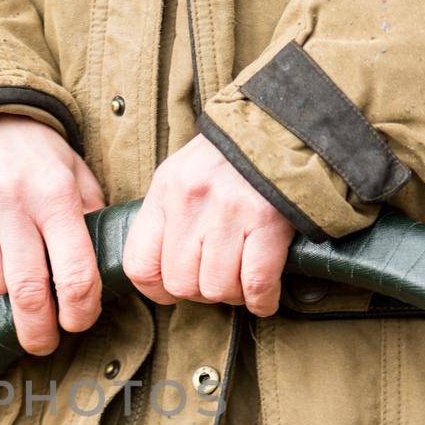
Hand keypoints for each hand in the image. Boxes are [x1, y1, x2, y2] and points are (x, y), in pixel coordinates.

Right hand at [0, 114, 105, 354]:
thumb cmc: (28, 148)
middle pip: (27, 292)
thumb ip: (87, 213)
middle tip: (43, 343)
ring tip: (9, 263)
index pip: (75, 271)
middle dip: (38, 331)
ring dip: (2, 286)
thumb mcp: (70, 169)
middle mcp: (11, 202)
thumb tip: (103, 265)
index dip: (80, 310)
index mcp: (54, 192)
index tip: (78, 322)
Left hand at [123, 134, 294, 315]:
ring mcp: (230, 212)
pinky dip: (260, 300)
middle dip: (200, 292)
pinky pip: (255, 284)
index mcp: (167, 189)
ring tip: (242, 280)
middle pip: (181, 283)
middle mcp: (193, 201)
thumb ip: (170, 216)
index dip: (156, 290)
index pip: (140, 264)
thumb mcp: (185, 173)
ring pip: (217, 288)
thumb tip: (164, 270)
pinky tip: (263, 297)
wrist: (285, 125)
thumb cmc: (234, 155)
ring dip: (232, 294)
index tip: (171, 292)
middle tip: (217, 280)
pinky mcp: (268, 221)